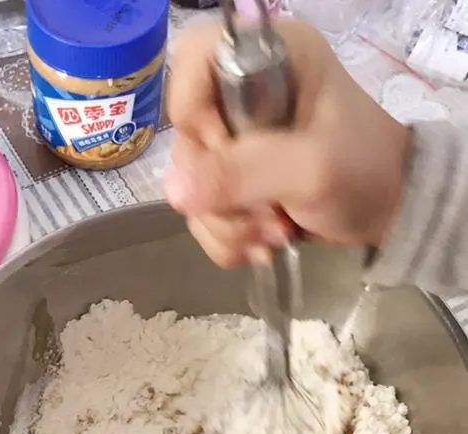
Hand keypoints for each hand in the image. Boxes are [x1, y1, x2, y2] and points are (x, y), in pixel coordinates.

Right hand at [164, 19, 410, 266]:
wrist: (390, 212)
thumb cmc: (363, 172)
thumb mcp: (309, 169)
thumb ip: (242, 173)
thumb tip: (175, 191)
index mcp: (268, 58)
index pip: (193, 62)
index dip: (196, 113)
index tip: (228, 151)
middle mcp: (243, 92)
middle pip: (186, 137)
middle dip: (218, 191)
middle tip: (264, 213)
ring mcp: (235, 140)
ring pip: (190, 185)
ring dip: (227, 223)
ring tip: (274, 233)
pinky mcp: (232, 179)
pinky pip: (202, 212)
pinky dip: (229, 237)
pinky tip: (265, 243)